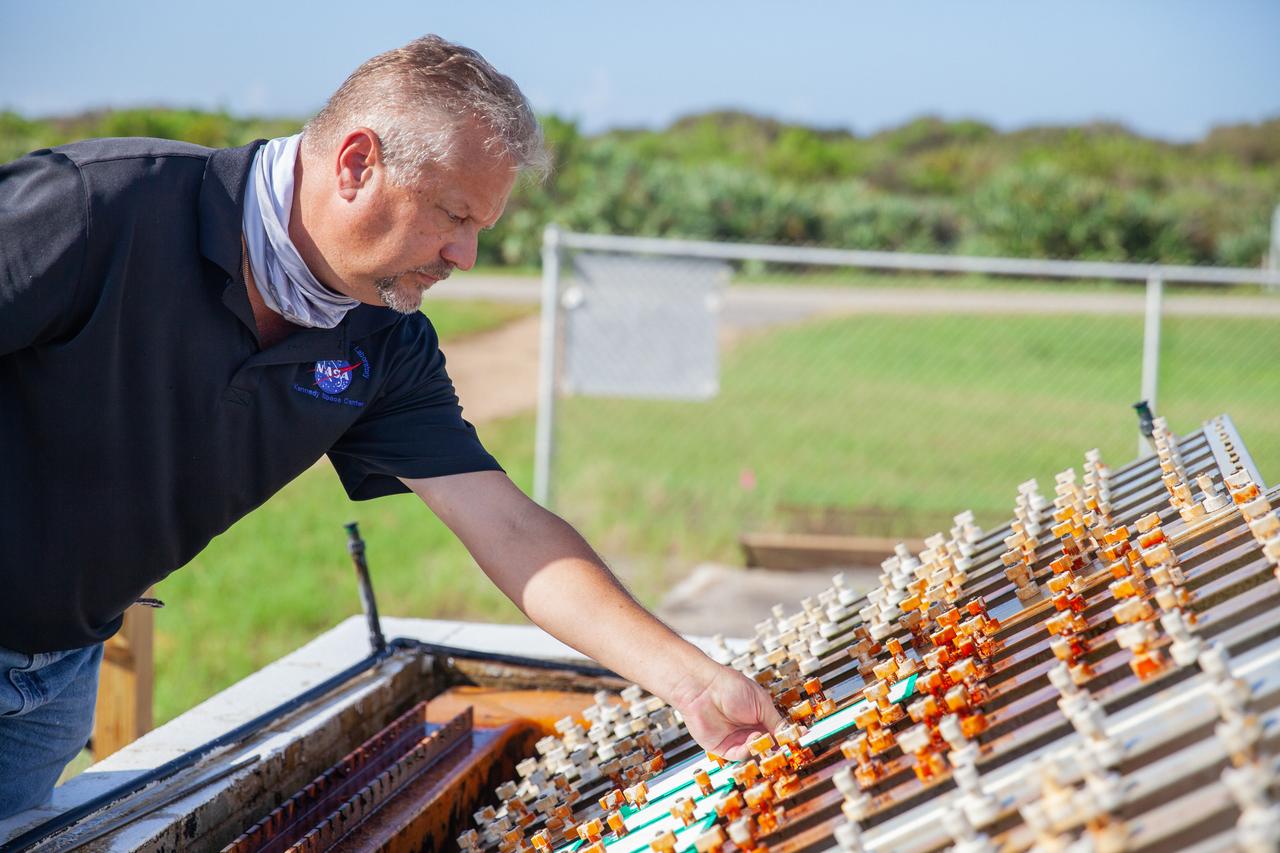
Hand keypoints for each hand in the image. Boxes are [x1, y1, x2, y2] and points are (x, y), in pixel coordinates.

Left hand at [670, 663, 784, 761]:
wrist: (702, 688)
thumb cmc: (729, 686)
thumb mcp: (760, 702)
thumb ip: (776, 721)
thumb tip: (791, 734)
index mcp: (759, 716)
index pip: (777, 732)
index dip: (786, 738)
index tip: (797, 742)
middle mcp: (749, 729)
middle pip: (767, 746)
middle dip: (776, 749)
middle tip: (786, 749)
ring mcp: (736, 739)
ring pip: (755, 754)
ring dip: (762, 749)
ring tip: (764, 739)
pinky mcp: (723, 748)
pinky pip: (740, 756)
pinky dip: (748, 751)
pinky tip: (752, 740)